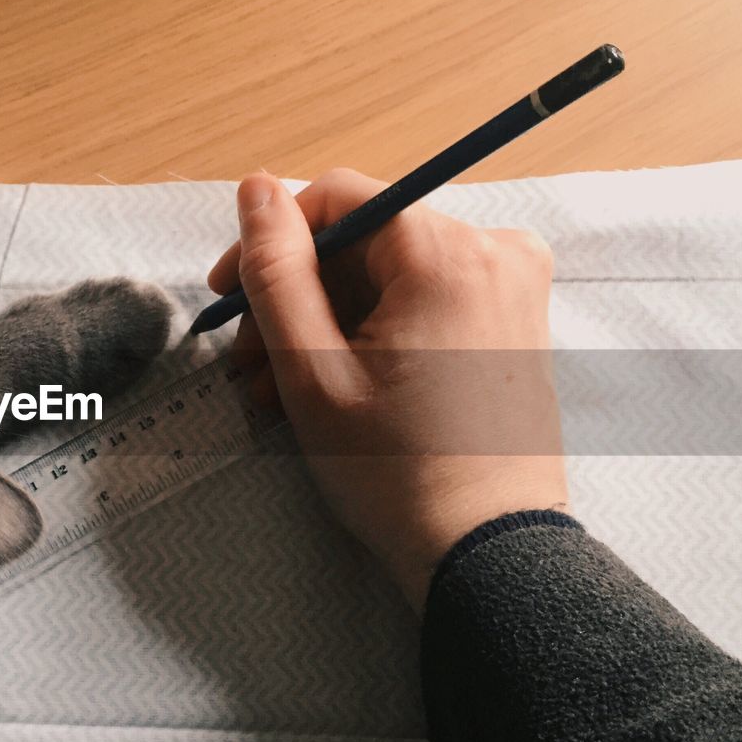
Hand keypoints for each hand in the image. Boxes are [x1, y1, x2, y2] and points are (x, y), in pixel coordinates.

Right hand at [208, 170, 568, 611]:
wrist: (484, 552)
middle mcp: (493, 252)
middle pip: (362, 241)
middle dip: (294, 297)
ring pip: (386, 275)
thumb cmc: (398, 472)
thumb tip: (257, 189)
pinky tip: (329, 386)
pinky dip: (370, 333)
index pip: (337, 198)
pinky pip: (422, 301)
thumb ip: (277, 271)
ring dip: (323, 323)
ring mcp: (510, 288)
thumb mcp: (311, 372)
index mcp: (448, 253)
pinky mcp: (511, 322)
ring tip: (278, 390)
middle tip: (248, 363)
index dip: (271, 241)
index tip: (229, 294)